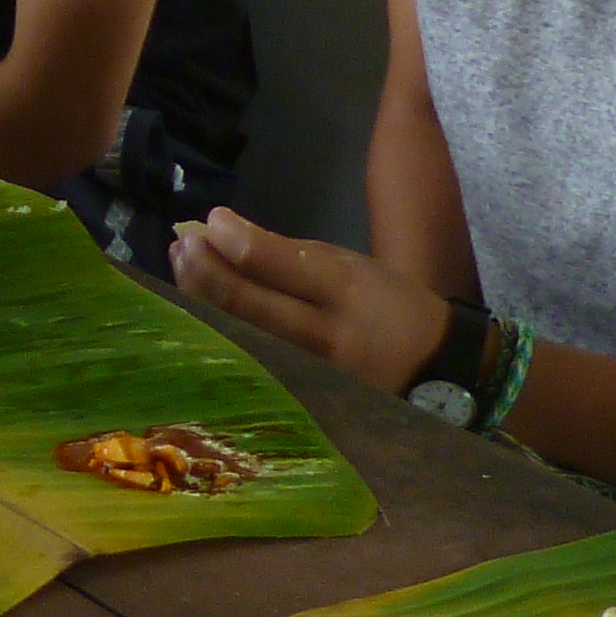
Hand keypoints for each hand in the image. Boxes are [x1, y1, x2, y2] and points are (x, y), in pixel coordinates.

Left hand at [168, 208, 447, 392]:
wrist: (432, 370)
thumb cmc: (387, 306)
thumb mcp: (350, 266)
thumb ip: (289, 255)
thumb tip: (225, 237)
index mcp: (342, 290)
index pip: (272, 262)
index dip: (232, 238)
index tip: (212, 218)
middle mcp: (320, 335)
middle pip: (243, 302)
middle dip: (203, 268)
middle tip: (183, 243)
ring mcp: (305, 373)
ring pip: (236, 334)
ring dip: (200, 297)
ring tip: (184, 267)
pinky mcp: (296, 397)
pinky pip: (246, 359)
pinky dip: (218, 330)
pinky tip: (200, 309)